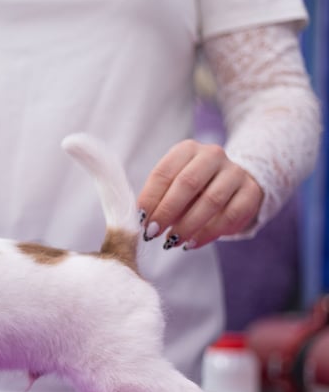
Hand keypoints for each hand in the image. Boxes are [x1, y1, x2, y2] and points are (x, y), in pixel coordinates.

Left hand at [137, 140, 263, 250]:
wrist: (233, 182)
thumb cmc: (192, 187)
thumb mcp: (172, 185)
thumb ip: (158, 198)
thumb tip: (143, 220)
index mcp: (187, 149)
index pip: (164, 173)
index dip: (150, 198)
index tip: (140, 220)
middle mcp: (212, 155)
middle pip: (187, 183)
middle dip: (167, 211)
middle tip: (152, 233)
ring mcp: (234, 172)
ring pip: (211, 200)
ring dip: (187, 225)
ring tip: (171, 241)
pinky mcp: (251, 192)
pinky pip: (230, 216)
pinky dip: (209, 233)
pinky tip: (192, 243)